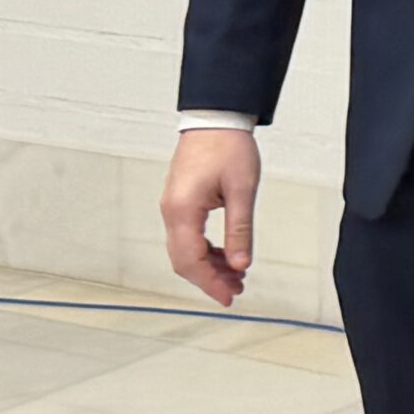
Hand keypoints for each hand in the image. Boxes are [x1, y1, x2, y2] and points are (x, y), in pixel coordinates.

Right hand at [162, 128, 260, 306]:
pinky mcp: (179, 201)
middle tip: (237, 289)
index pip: (191, 260)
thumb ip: (240, 230)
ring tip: (235, 274)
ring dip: (207, 266)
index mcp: (183, 210)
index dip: (210, 283)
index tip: (229, 297)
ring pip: (184, 250)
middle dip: (209, 279)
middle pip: (183, 260)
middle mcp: (171, 211)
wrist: (215, 117)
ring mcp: (172, 206)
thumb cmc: (228, 146)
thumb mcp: (242, 190)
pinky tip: (224, 254)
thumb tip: (240, 265)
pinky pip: (186, 236)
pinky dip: (204, 250)